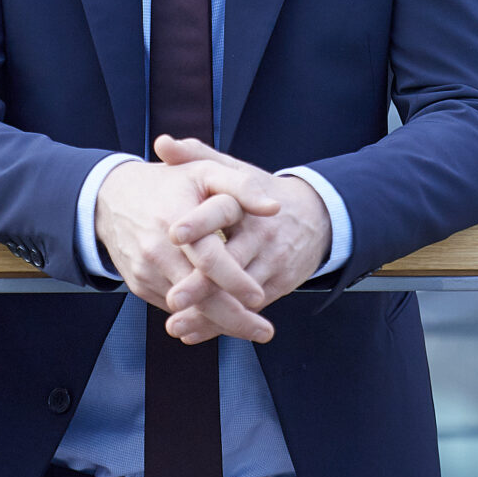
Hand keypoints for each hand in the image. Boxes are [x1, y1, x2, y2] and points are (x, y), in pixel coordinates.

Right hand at [93, 138, 279, 341]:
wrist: (111, 198)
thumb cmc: (167, 184)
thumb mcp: (204, 171)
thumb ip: (242, 187)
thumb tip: (275, 208)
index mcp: (176, 219)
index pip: (208, 259)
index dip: (235, 281)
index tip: (260, 297)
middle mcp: (156, 250)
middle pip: (198, 296)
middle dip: (234, 319)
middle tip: (264, 331)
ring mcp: (145, 272)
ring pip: (187, 309)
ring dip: (219, 322)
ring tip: (251, 328)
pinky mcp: (139, 285)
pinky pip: (173, 308)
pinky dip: (198, 316)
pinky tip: (222, 318)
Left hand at [157, 137, 331, 345]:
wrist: (315, 217)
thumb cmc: (259, 193)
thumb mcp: (232, 170)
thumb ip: (196, 156)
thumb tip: (162, 143)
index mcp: (245, 202)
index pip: (222, 210)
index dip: (198, 223)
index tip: (173, 233)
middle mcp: (261, 232)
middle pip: (230, 261)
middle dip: (202, 283)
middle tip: (173, 297)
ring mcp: (272, 261)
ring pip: (239, 292)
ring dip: (208, 312)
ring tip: (177, 324)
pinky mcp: (278, 284)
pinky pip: (247, 308)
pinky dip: (221, 324)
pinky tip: (193, 333)